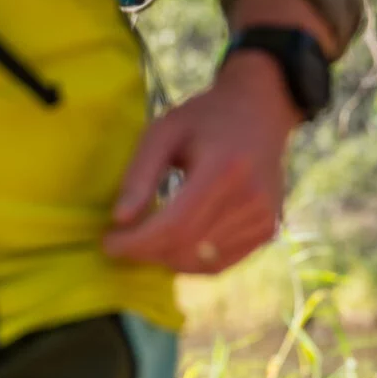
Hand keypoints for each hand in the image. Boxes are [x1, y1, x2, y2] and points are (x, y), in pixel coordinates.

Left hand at [101, 50, 299, 272]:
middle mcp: (250, 200)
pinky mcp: (267, 231)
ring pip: (201, 261)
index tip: (108, 242)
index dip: (138, 242)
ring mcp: (264, 219)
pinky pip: (219, 263)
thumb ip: (140, 174)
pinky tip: (175, 243)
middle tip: (122, 242)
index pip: (175, 226)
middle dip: (146, 252)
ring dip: (166, 258)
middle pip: (186, 248)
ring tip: (148, 239)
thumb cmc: (205, 119)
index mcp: (224, 170)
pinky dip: (190, 261)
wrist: (259, 113)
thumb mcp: (163, 132)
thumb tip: (120, 220)